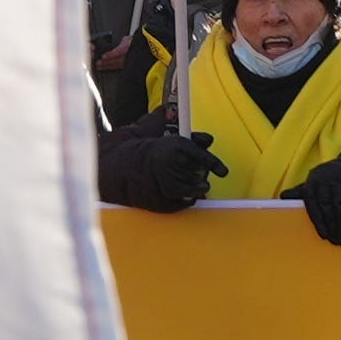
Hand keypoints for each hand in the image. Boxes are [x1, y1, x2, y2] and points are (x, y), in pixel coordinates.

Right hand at [97, 120, 219, 213]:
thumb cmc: (144, 150)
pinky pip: (180, 203)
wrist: (118, 170)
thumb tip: (208, 140)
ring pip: (190, 190)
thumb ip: (188, 138)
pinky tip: (183, 195)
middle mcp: (166, 164)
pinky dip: (185, 200)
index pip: (198, 154)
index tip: (223, 171)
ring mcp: (161, 184)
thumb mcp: (165, 136)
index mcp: (170, 145)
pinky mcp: (158, 201)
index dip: (212, 163)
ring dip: (196, 189)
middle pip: (196, 173)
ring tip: (199, 188)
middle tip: (203, 177)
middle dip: (201, 175)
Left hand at [300, 153, 340, 248]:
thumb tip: (283, 196)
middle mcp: (325, 179)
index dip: (319, 220)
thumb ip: (299, 192)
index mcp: (312, 183)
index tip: (325, 236)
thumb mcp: (313, 184)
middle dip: (333, 226)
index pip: (313, 203)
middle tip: (339, 243)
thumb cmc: (328, 180)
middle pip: (328, 206)